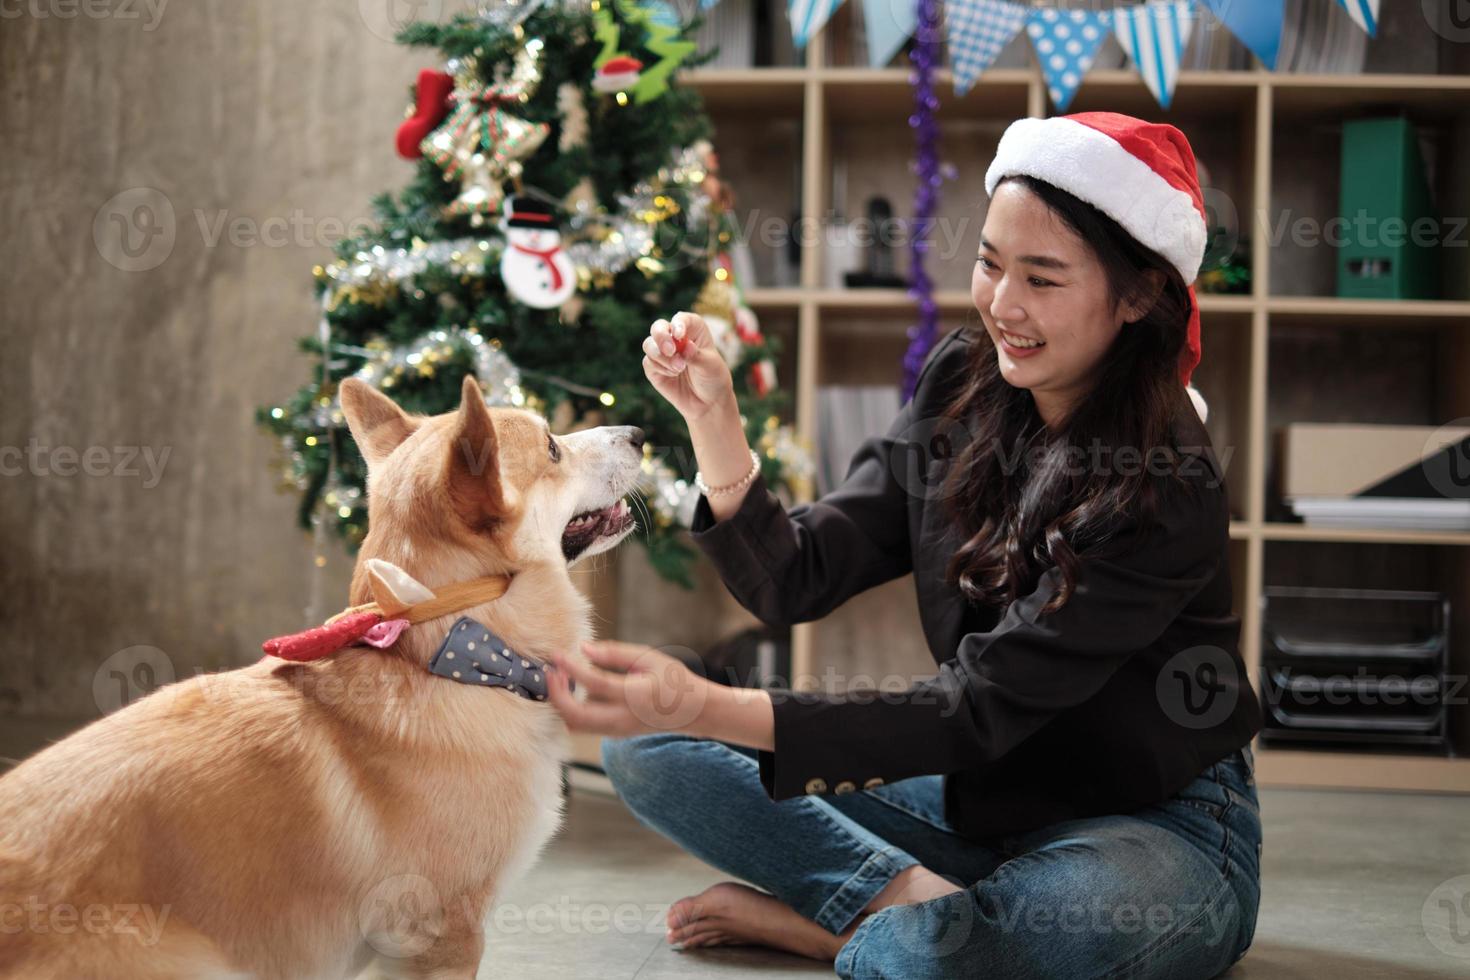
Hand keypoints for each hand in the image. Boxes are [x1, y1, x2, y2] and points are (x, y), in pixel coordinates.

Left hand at [545, 640, 712, 737]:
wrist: (693, 712)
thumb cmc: (673, 679)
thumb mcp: (650, 658)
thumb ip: (615, 654)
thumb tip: (583, 649)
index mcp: (635, 694)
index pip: (595, 683)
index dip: (572, 669)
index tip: (557, 654)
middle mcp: (623, 717)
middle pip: (576, 715)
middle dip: (556, 694)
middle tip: (552, 671)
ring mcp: (617, 730)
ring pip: (575, 724)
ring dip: (561, 703)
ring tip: (561, 677)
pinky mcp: (613, 734)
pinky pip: (583, 726)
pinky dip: (570, 710)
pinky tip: (572, 689)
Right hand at [641, 312, 734, 422]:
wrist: (708, 402)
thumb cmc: (713, 378)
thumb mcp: (709, 366)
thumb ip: (696, 356)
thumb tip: (685, 347)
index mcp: (693, 329)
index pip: (681, 319)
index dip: (678, 324)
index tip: (680, 335)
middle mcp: (675, 337)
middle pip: (658, 327)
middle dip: (661, 336)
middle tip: (670, 350)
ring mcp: (663, 352)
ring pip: (649, 345)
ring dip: (662, 357)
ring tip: (679, 369)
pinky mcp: (654, 367)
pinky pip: (648, 362)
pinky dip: (660, 368)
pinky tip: (673, 375)